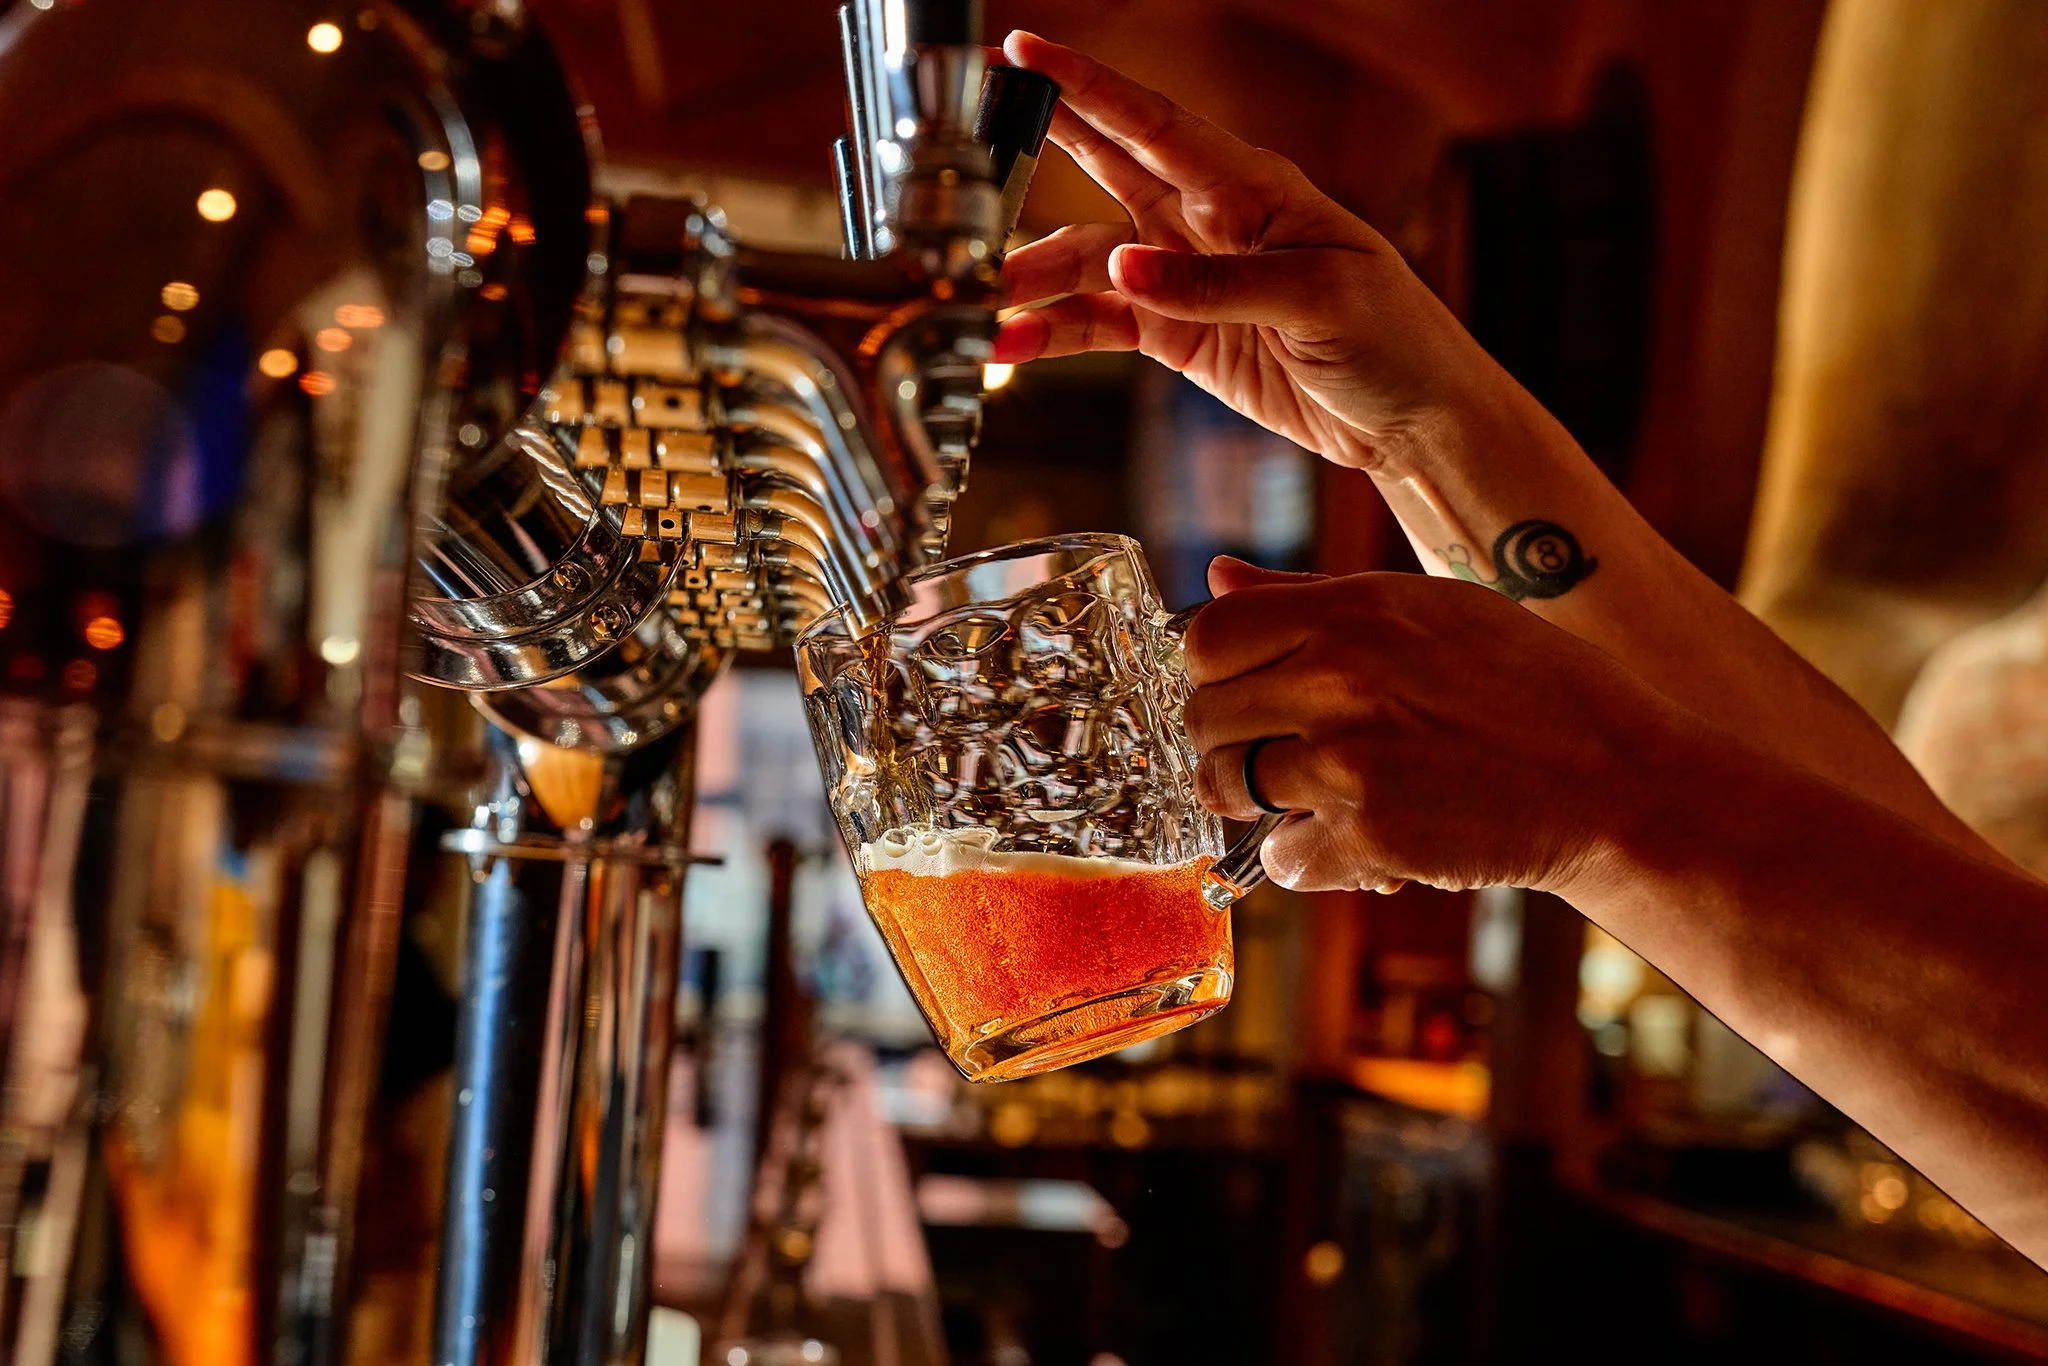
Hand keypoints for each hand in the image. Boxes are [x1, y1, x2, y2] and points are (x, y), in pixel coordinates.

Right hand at [994, 31, 1507, 472]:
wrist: (1410, 417)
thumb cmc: (1393, 337)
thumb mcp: (1317, 300)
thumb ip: (1216, 285)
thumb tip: (1123, 268)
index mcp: (1250, 186)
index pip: (1153, 123)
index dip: (1086, 87)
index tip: (1025, 52)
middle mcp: (1207, 219)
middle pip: (1103, 169)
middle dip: (1035, 151)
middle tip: (966, 141)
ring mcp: (1183, 276)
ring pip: (1084, 260)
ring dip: (1031, 278)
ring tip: (979, 302)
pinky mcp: (1174, 334)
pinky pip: (1097, 323)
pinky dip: (1052, 333)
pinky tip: (1012, 346)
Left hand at [1182, 558, 1689, 894]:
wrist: (1616, 778)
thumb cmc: (1525, 686)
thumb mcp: (1426, 608)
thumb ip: (1309, 596)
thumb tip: (1216, 579)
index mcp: (1351, 612)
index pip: (1207, 638)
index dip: (1215, 673)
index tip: (1246, 693)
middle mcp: (1339, 678)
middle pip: (1205, 717)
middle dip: (1231, 743)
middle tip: (1282, 756)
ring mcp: (1351, 760)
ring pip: (1229, 789)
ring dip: (1262, 804)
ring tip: (1321, 797)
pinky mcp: (1371, 835)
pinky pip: (1283, 858)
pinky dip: (1313, 860)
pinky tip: (1362, 840)